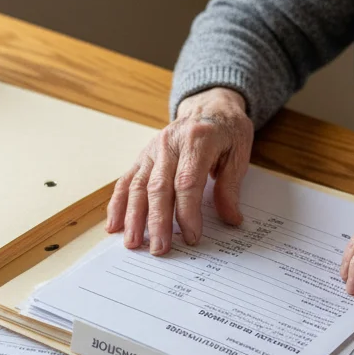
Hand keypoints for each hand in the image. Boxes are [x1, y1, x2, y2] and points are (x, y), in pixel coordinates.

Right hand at [106, 87, 253, 254]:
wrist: (209, 105)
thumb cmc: (227, 130)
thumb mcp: (239, 153)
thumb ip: (231, 186)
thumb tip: (231, 219)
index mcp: (198, 140)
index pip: (187, 182)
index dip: (188, 212)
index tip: (192, 236)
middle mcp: (170, 143)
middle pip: (159, 187)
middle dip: (157, 221)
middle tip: (160, 249)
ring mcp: (153, 149)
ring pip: (138, 185)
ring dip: (133, 217)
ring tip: (132, 243)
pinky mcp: (143, 155)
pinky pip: (127, 180)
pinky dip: (118, 203)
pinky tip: (114, 224)